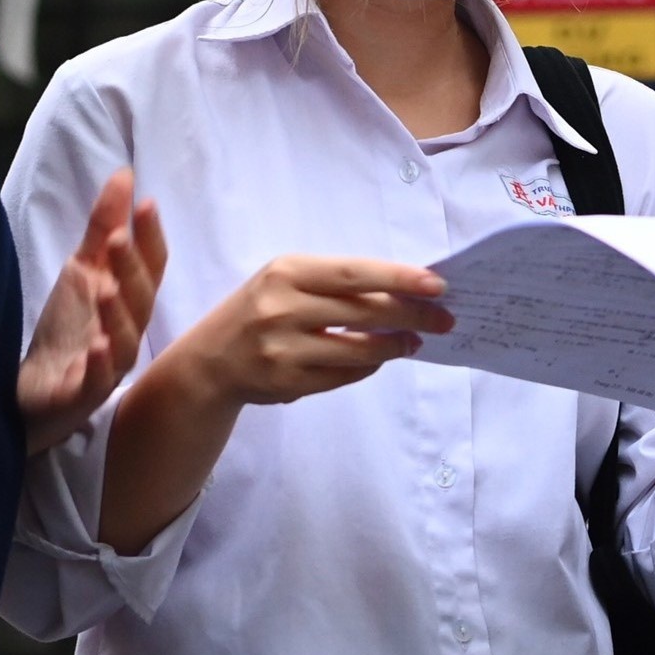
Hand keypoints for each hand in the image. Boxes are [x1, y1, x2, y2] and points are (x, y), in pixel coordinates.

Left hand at [19, 169, 166, 454]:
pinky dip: (97, 365)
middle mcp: (126, 333)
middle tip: (116, 239)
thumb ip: (103, 226)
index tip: (146, 203)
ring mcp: (107, 367)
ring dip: (118, 315)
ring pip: (124, 343)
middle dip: (131, 269)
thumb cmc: (67, 329)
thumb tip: (125, 174)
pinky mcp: (81, 395)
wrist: (34, 390)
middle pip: (140, 301)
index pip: (150, 267)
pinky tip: (93, 347)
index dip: (150, 237)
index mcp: (128, 302)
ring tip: (105, 290)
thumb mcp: (82, 270)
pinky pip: (96, 381)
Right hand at [157, 255, 452, 408]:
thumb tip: (406, 288)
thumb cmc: (261, 308)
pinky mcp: (288, 383)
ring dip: (396, 346)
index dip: (400, 278)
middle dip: (412, 315)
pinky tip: (381, 358)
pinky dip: (370, 367)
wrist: (210, 359)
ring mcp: (284, 349)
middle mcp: (282, 308)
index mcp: (287, 272)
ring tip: (415, 341)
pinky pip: (345, 376)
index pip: (355, 273)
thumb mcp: (289, 281)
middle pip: (364, 312)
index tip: (437, 285)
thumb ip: (338, 283)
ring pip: (360, 350)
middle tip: (443, 319)